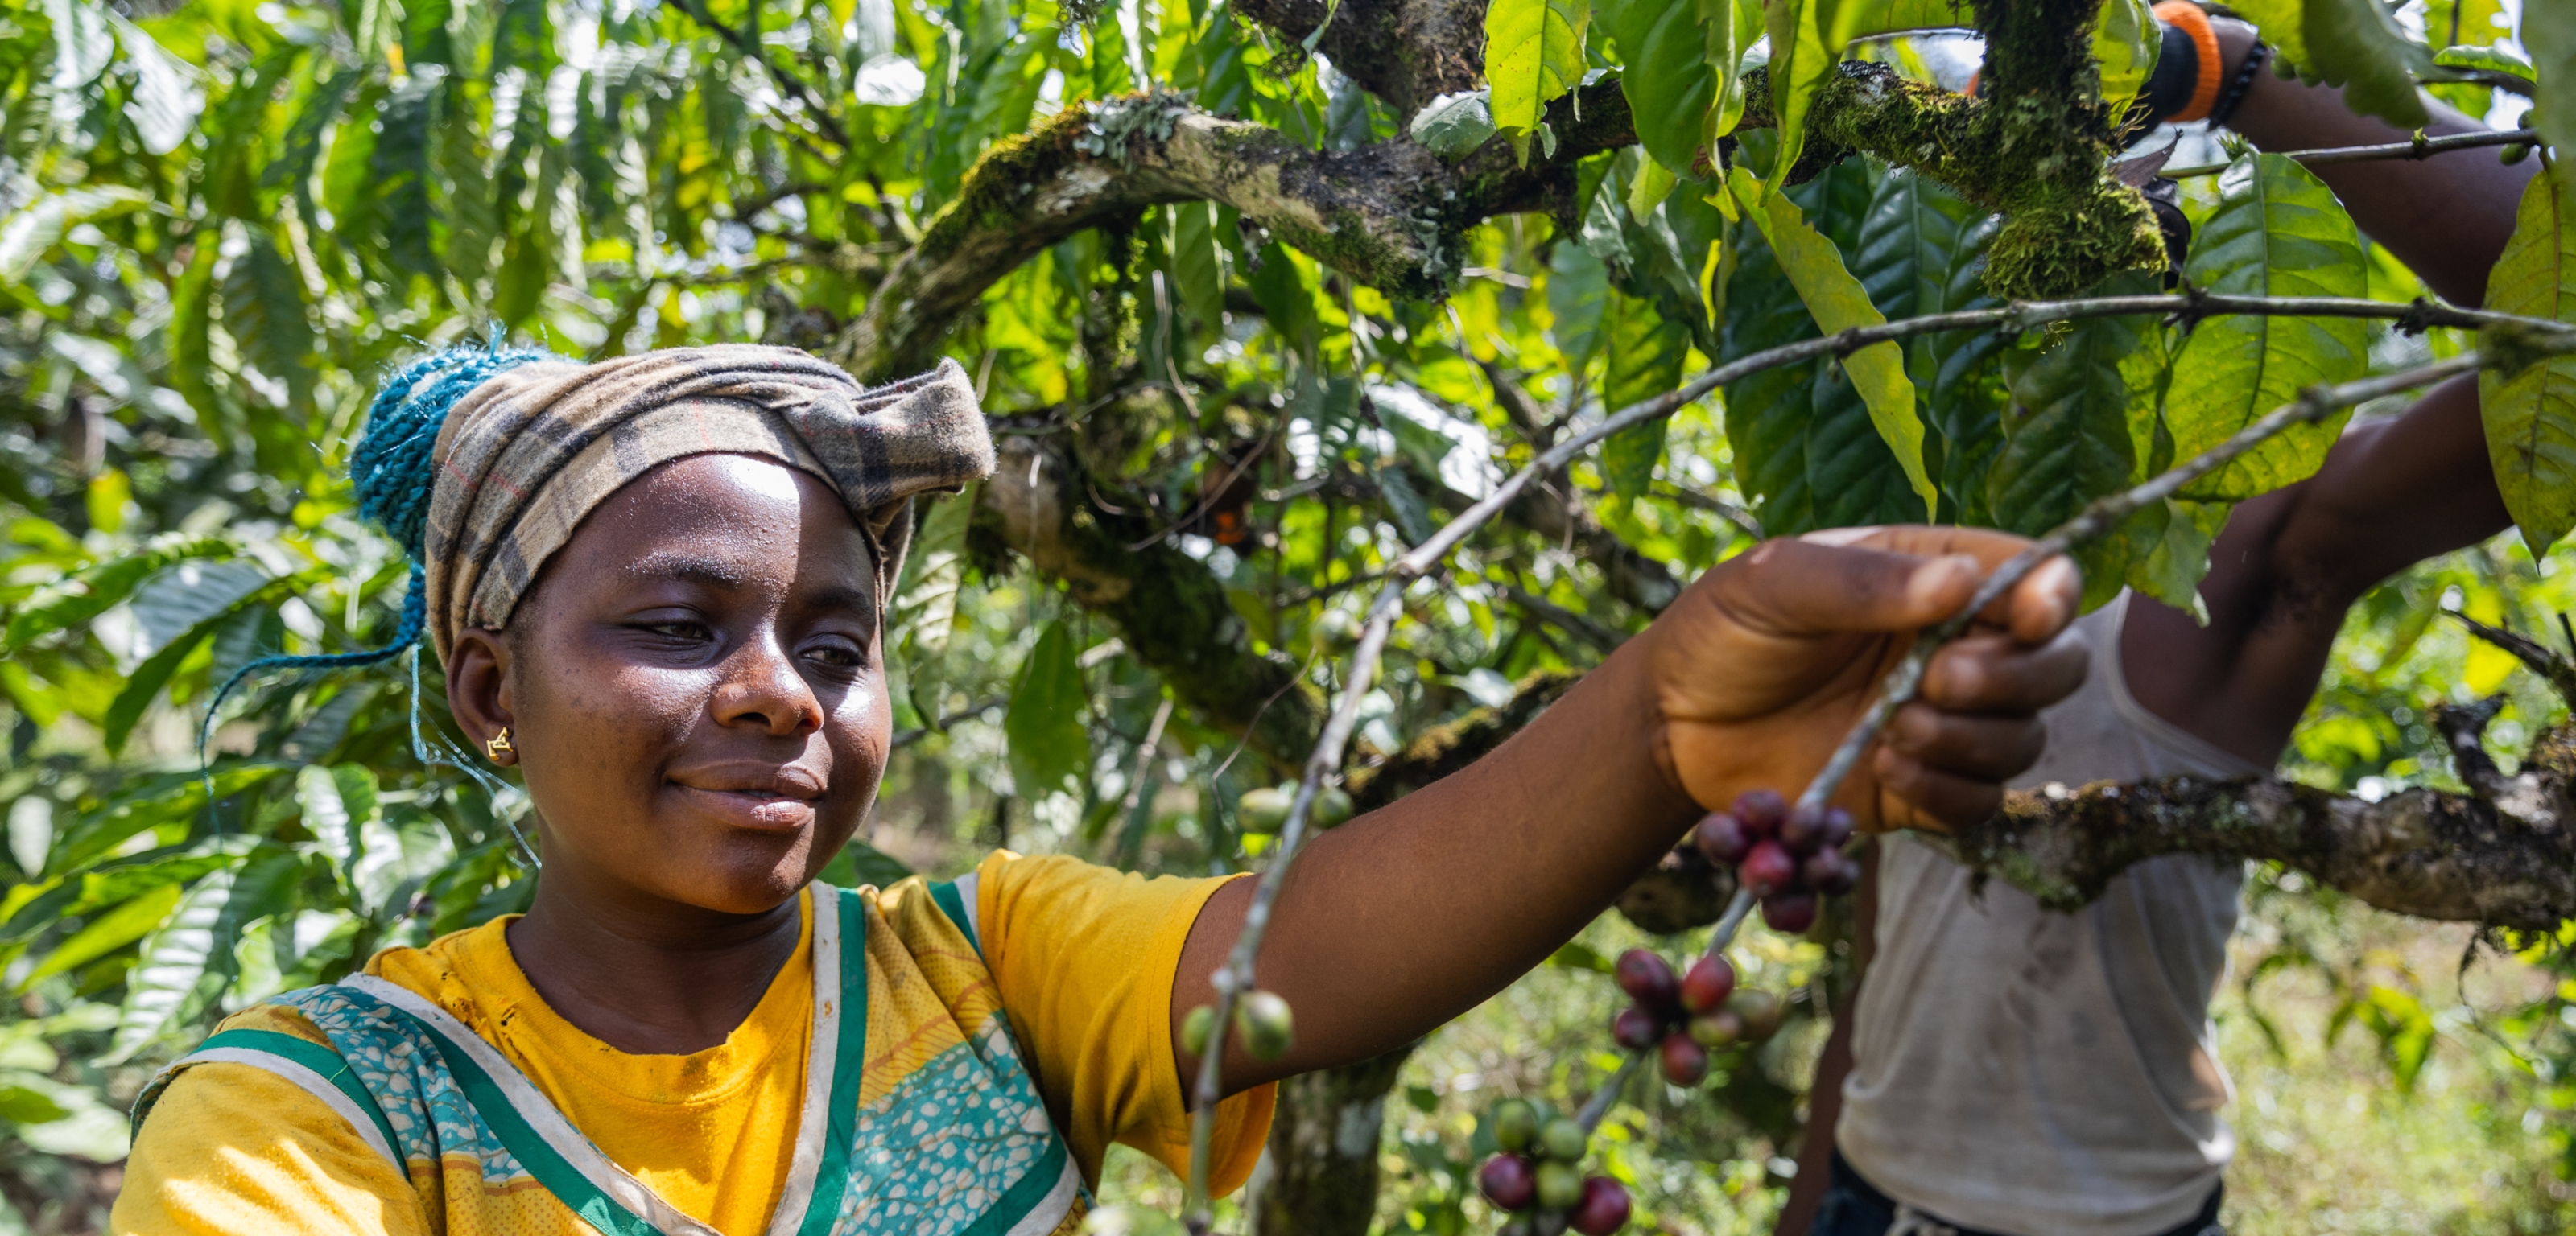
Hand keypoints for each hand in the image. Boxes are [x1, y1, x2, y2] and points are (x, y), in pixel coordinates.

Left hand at [1645, 527, 2086, 831]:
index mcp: (1931, 573)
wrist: (1671, 725)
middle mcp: (1955, 645)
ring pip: (2024, 739)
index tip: (2030, 616)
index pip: (2034, 576)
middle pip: (2056, 665)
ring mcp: (1942, 720)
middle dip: (2013, 678)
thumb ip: (1863, 582)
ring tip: (1891, 729)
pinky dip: (1948, 791)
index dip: (2052, 596)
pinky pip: (1979, 803)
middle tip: (1934, 681)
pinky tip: (1887, 769)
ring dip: (1971, 739)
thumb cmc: (1722, 631)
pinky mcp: (1920, 786)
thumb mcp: (1776, 584)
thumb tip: (1962, 584)